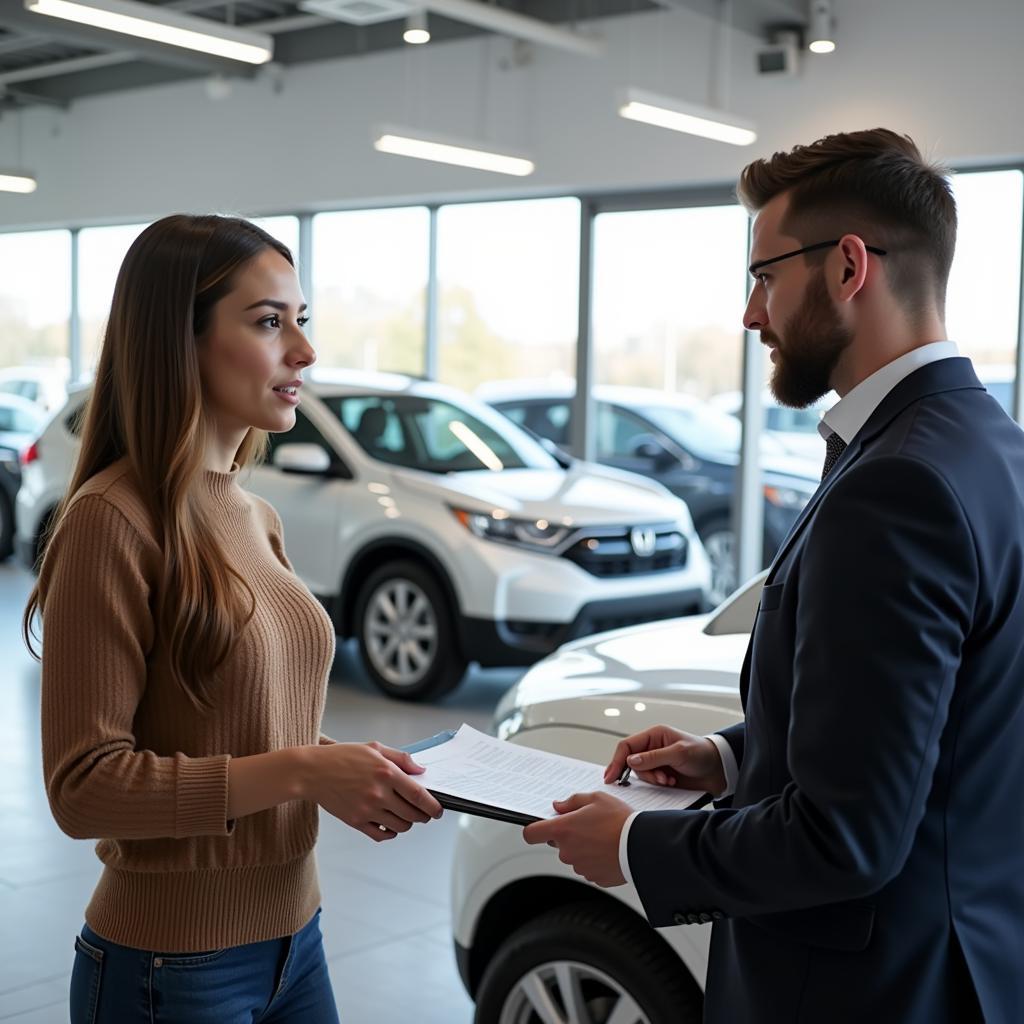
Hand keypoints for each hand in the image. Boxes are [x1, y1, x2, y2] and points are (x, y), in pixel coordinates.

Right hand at [305, 741, 442, 841]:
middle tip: (424, 813)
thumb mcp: (374, 748)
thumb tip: (421, 771)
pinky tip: (389, 823)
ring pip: (400, 826)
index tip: (439, 810)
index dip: (433, 806)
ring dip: (408, 823)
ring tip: (405, 815)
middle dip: (423, 816)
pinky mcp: (356, 821)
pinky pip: (382, 835)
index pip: (419, 795)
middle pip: (413, 814)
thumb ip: (401, 758)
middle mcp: (379, 793)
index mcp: (386, 772)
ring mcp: (367, 809)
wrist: (313, 772)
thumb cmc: (343, 757)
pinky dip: (391, 832)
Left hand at [522, 792, 630, 886]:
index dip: (534, 830)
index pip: (532, 834)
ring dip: (583, 848)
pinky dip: (595, 860)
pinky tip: (608, 850)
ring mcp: (580, 867)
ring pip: (574, 856)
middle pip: (558, 844)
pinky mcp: (594, 878)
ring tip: (603, 838)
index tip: (540, 827)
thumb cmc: (620, 821)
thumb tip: (558, 807)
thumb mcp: (596, 799)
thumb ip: (572, 802)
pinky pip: (589, 867)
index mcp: (563, 830)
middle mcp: (567, 851)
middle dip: (569, 836)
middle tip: (589, 826)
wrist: (642, 845)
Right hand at [604, 725, 726, 796]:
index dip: (617, 760)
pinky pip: (649, 782)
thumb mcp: (678, 753)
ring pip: (640, 774)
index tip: (611, 776)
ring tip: (668, 780)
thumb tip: (631, 761)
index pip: (627, 746)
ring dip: (652, 779)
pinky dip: (657, 784)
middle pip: (630, 761)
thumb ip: (654, 757)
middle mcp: (652, 747)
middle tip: (653, 780)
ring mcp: (656, 762)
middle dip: (641, 773)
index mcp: (654, 735)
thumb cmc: (702, 754)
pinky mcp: (661, 774)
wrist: (719, 770)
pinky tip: (670, 783)